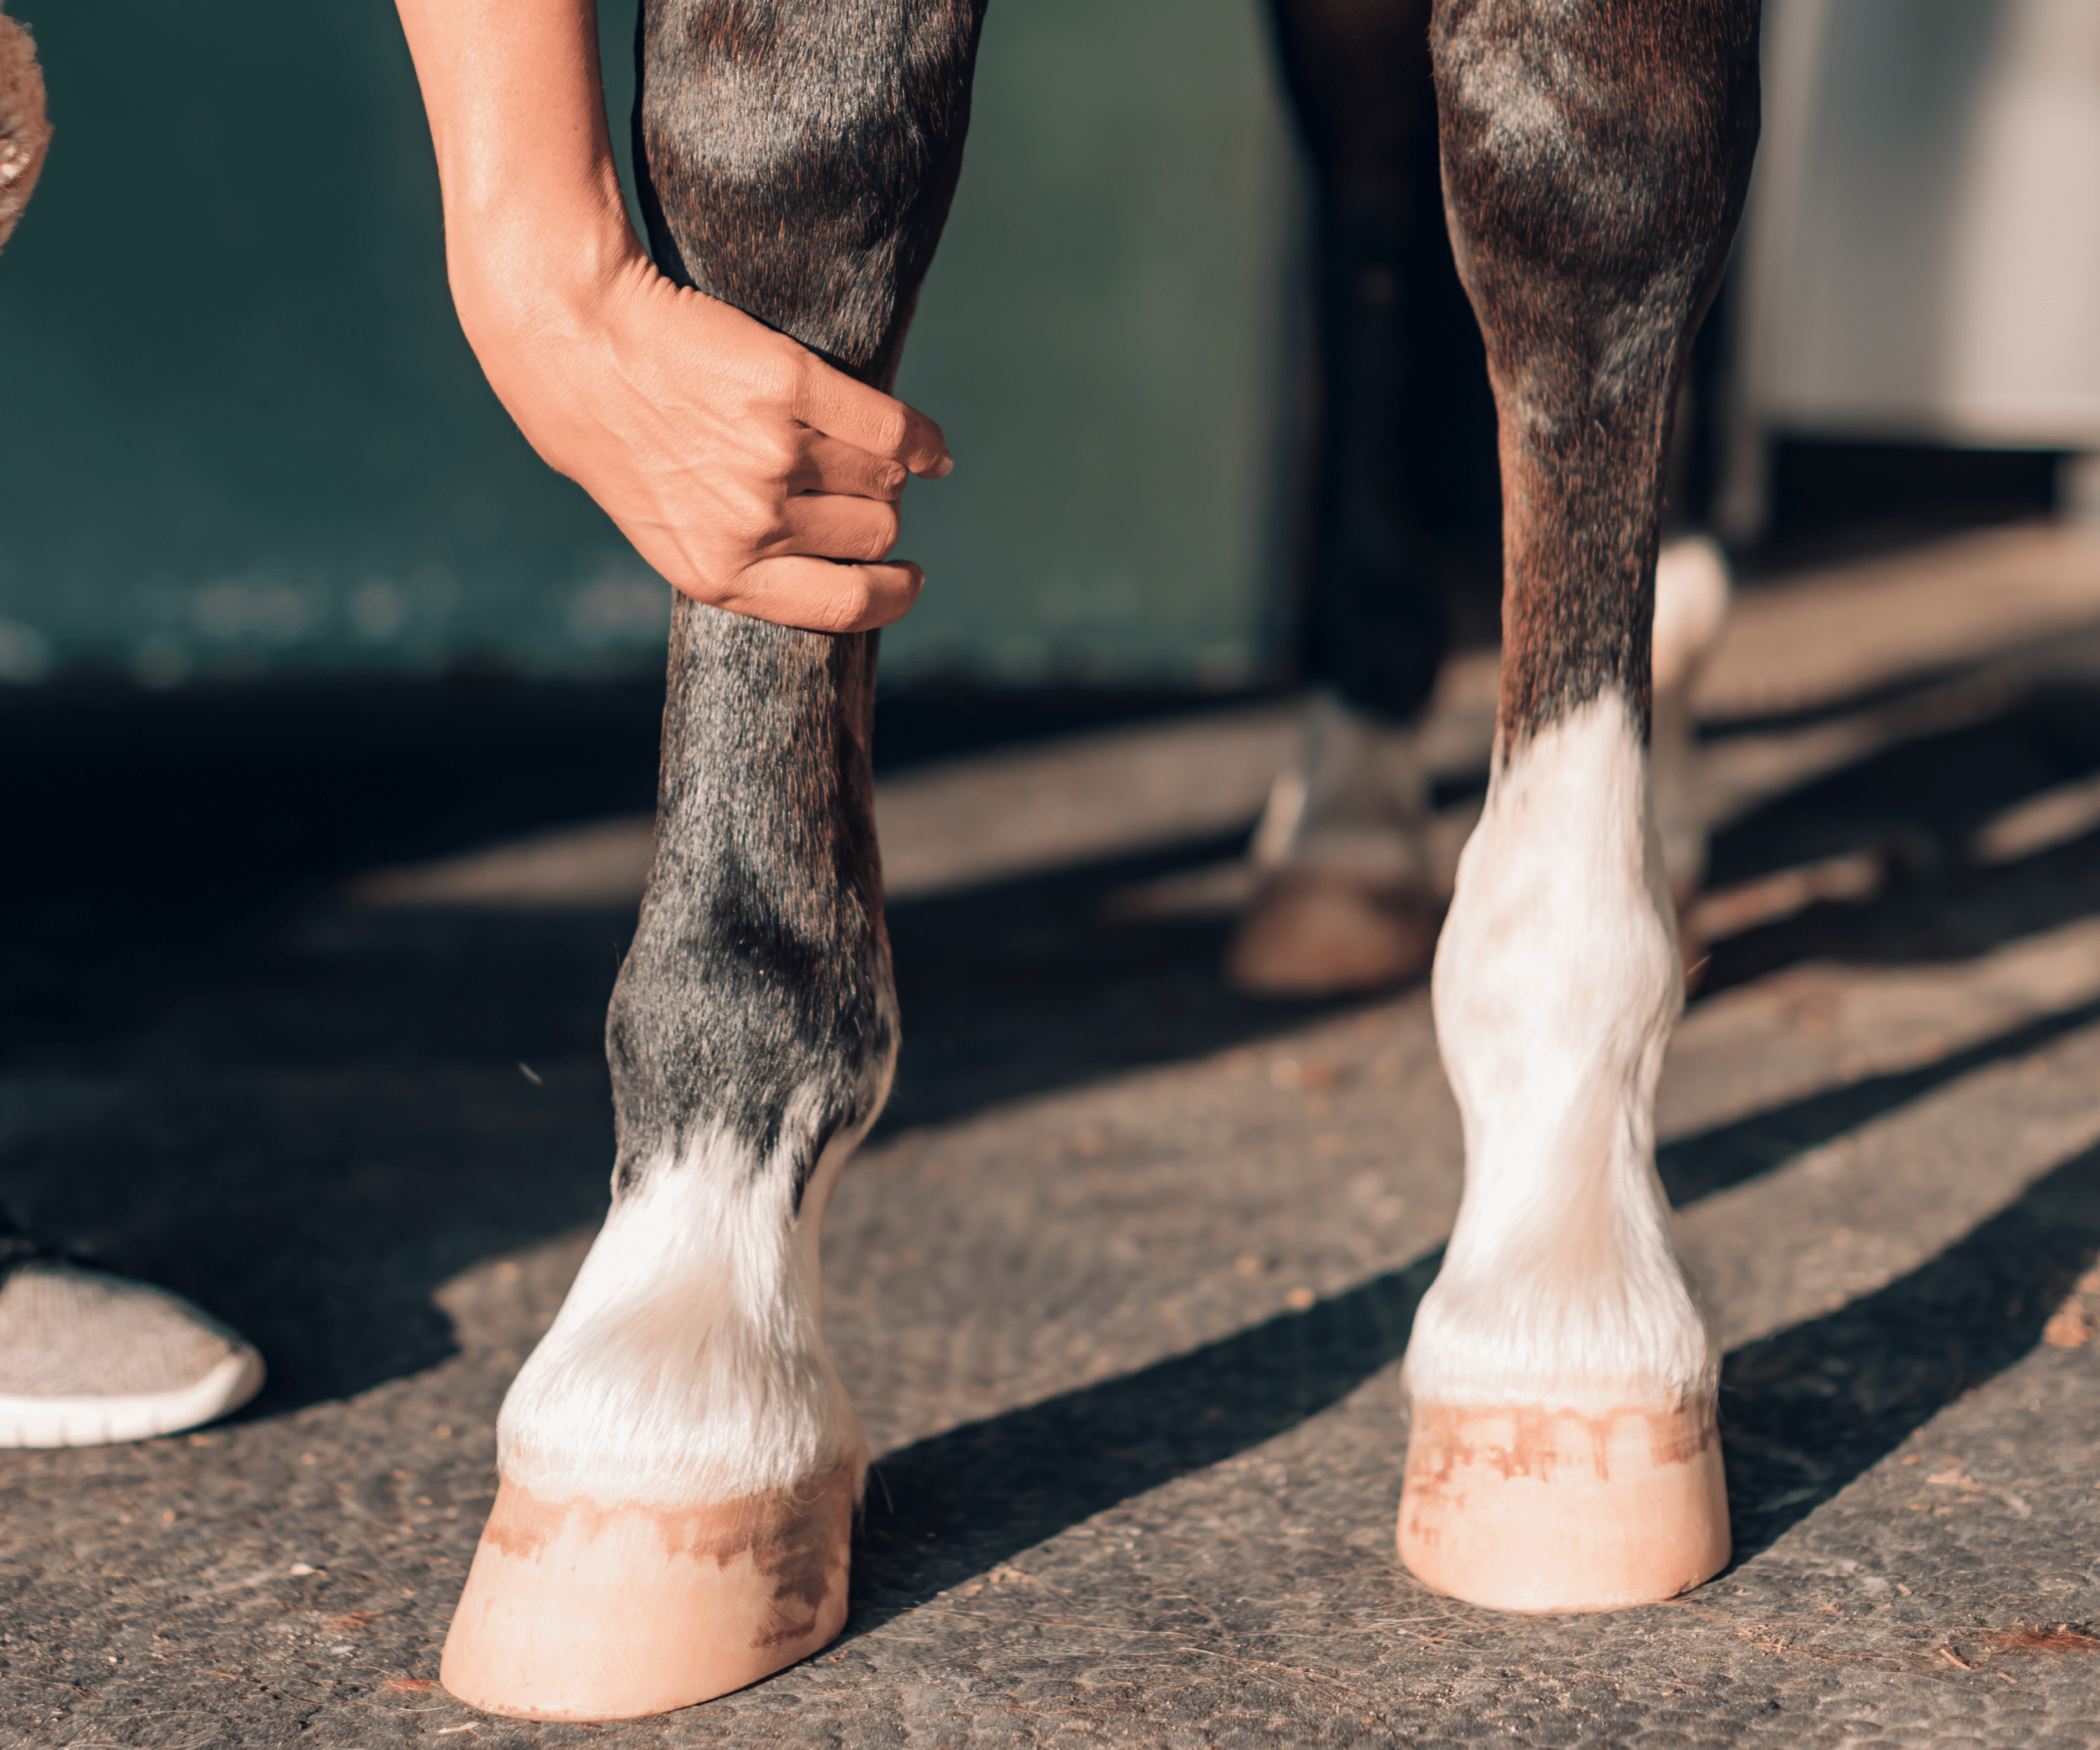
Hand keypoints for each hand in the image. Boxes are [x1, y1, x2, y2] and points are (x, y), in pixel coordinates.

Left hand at [393, 0, 950, 634]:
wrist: (572, 338)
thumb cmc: (620, 439)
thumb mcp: (668, 529)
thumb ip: (744, 560)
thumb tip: (848, 574)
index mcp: (719, 573)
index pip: (846, 605)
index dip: (892, 595)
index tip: (908, 577)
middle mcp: (751, 522)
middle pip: (874, 533)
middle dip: (876, 516)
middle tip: (852, 488)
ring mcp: (772, 454)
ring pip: (884, 480)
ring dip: (884, 469)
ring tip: (858, 451)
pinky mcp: (789, 385)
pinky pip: (891, 427)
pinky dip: (920, 438)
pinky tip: (928, 445)